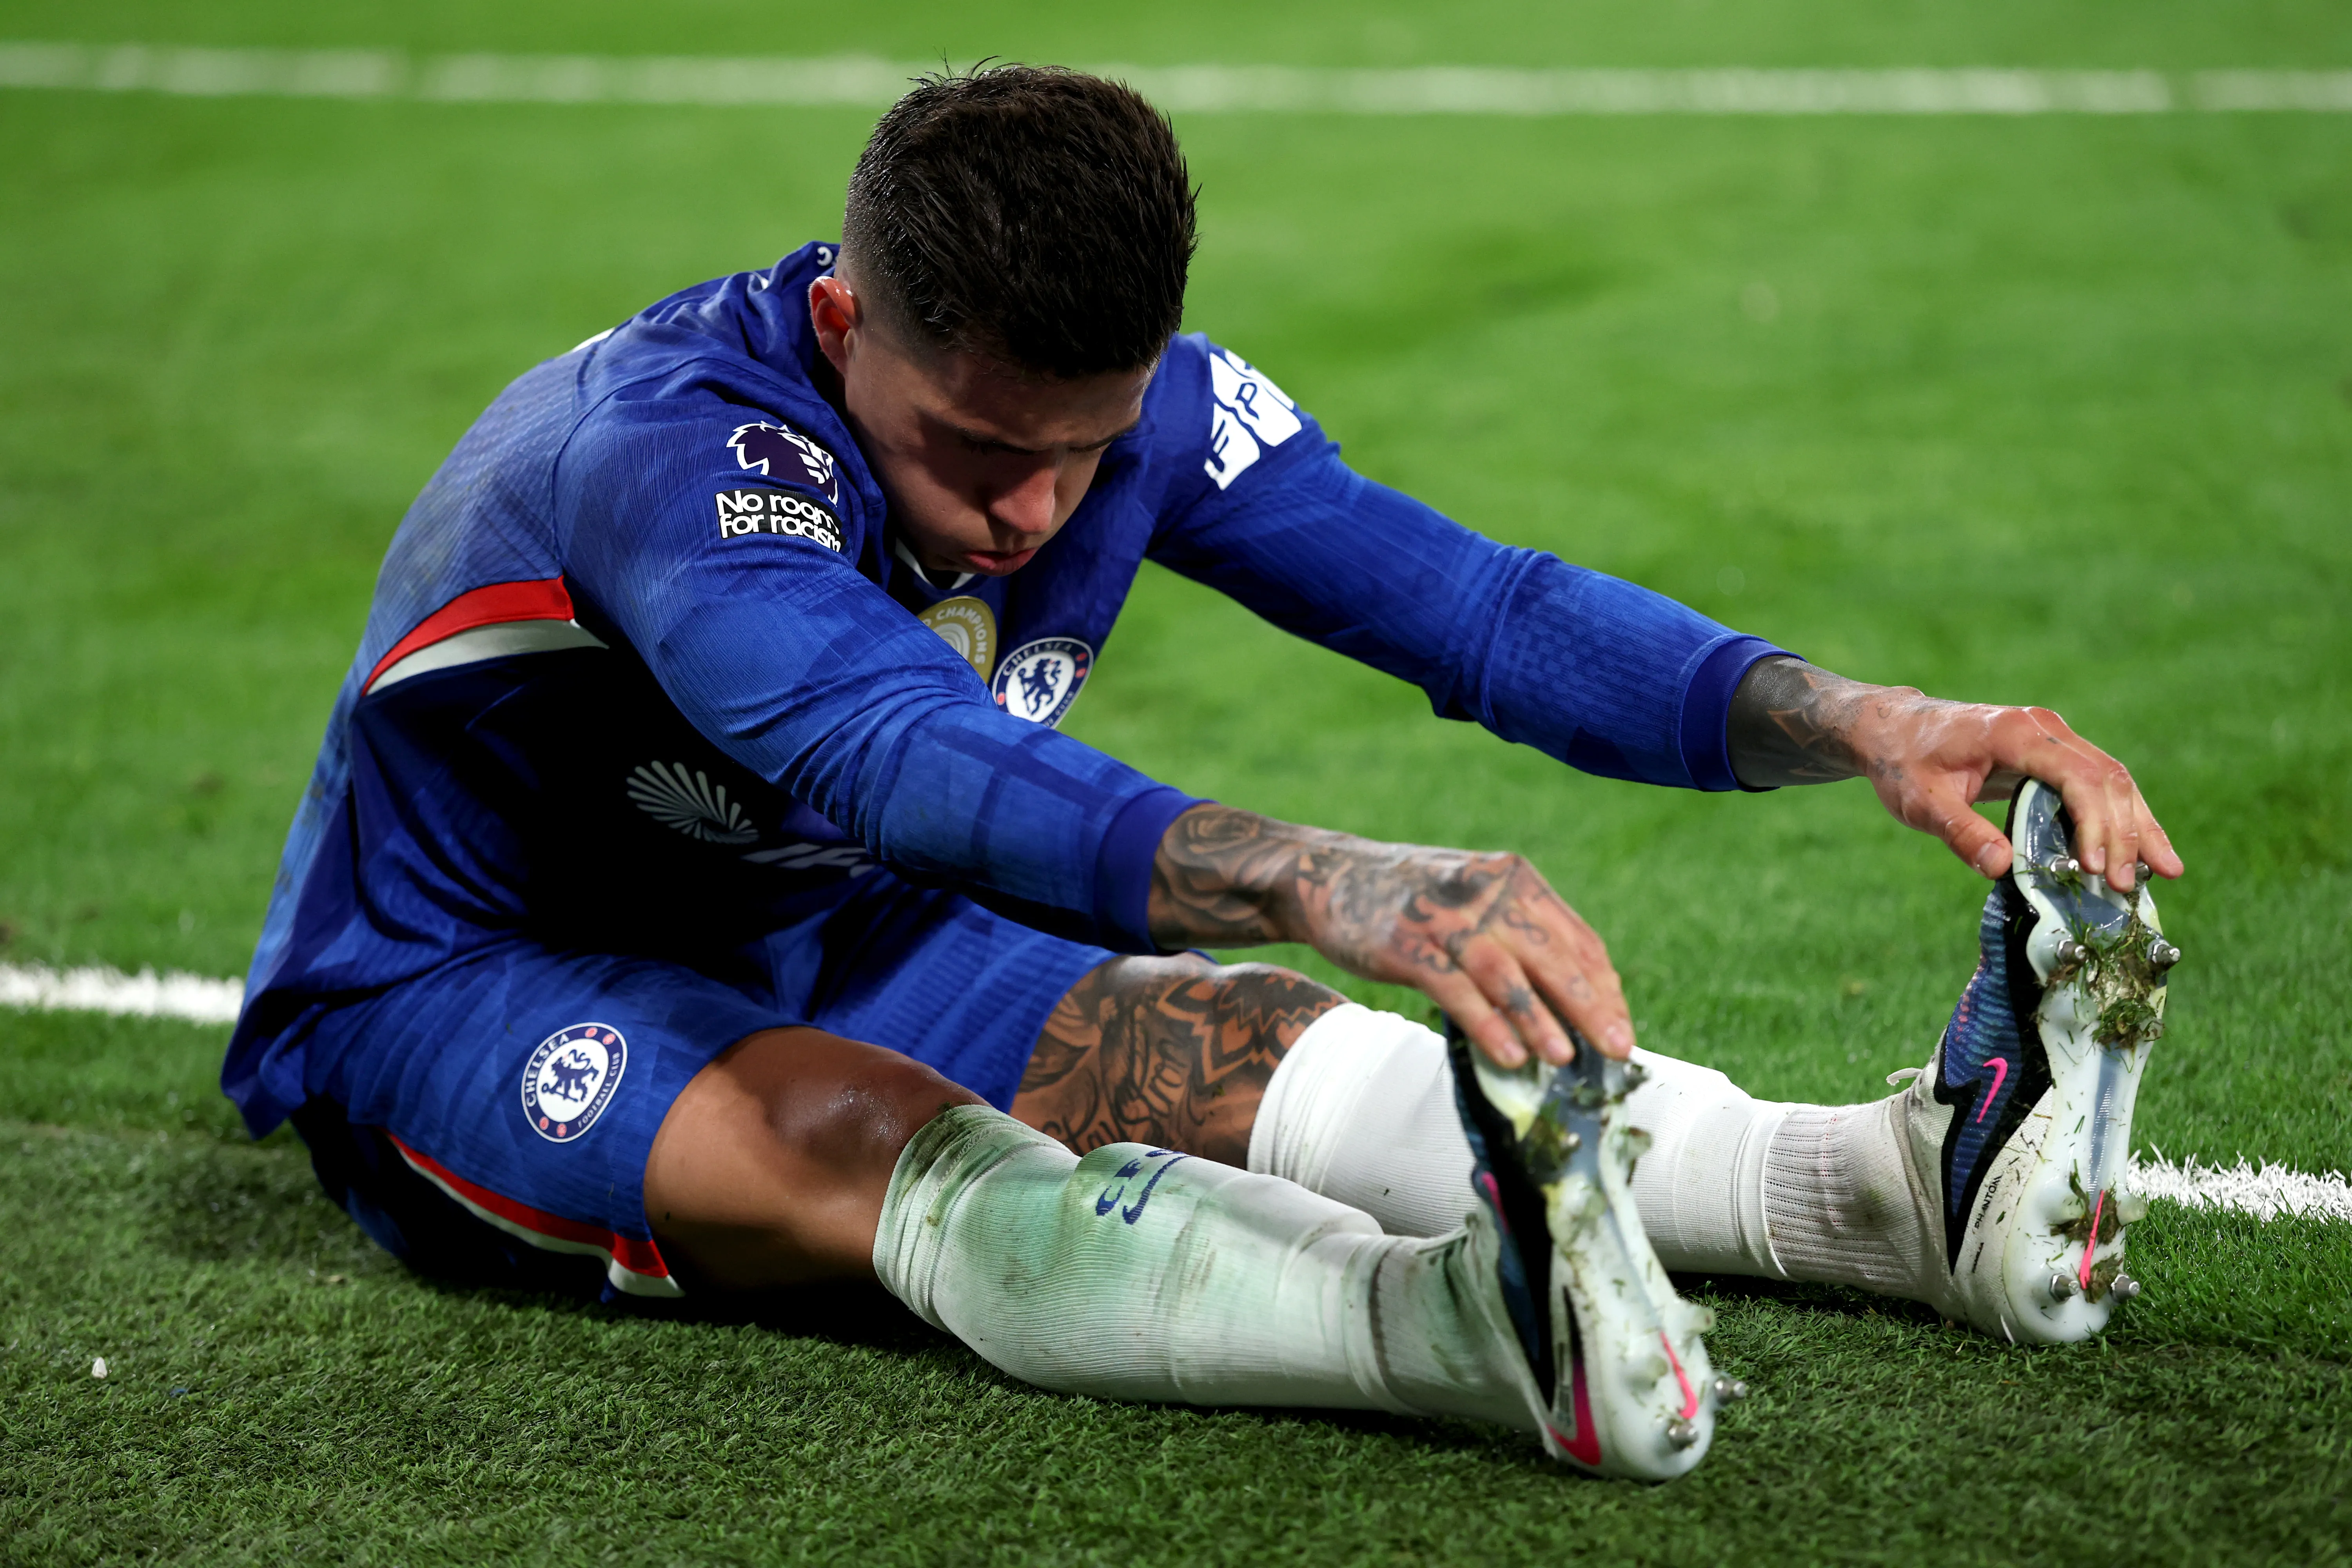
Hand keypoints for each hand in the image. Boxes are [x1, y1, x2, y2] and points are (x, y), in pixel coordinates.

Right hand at [1148, 805, 1630, 1067]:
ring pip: (1508, 975)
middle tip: (1619, 1051)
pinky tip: (1511, 1055)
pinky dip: (1488, 1025)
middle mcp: (1486, 892)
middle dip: (1591, 1008)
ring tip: (1568, 1060)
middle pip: (1553, 956)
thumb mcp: (1474, 897)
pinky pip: (1458, 991)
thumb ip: (1519, 933)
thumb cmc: (1412, 898)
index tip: (1623, 1029)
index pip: (1577, 939)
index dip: (1605, 988)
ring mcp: (1446, 918)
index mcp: (1514, 878)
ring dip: (1543, 1020)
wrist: (1327, 876)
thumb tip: (1574, 999)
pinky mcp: (1407, 945)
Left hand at [1729, 658, 2182, 893]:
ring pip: (2112, 779)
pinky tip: (2138, 850)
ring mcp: (2052, 737)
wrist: (1892, 729)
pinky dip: (2119, 816)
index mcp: (2015, 733)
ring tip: (2164, 871)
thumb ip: (1961, 832)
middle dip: (2123, 832)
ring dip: (2137, 825)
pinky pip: (2096, 784)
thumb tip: (2001, 869)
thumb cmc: (1904, 763)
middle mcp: (2043, 728)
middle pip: (2105, 778)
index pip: (2076, 777)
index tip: (2096, 867)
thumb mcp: (1922, 802)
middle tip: (2128, 885)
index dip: (2093, 823)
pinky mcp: (2051, 754)